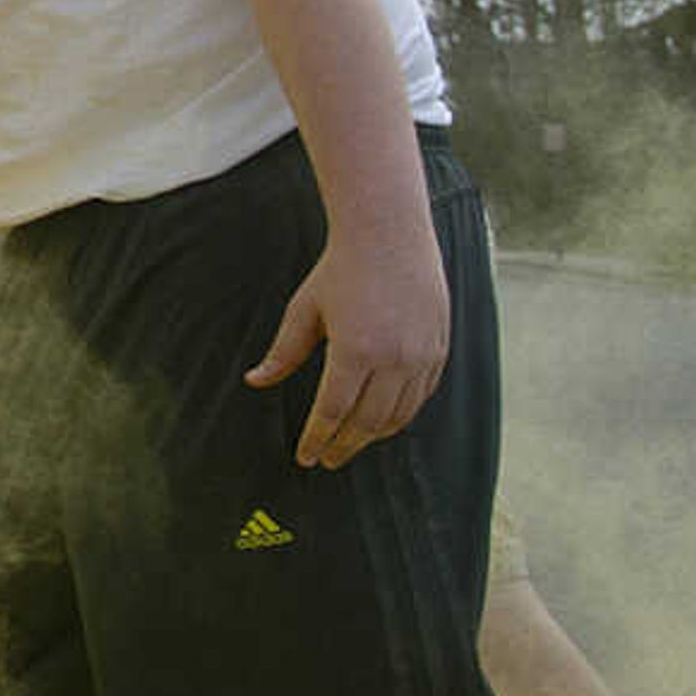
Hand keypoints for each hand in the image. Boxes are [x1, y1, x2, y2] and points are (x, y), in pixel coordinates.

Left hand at [246, 226, 449, 468]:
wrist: (389, 235)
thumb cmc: (339, 271)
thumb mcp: (303, 311)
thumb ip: (283, 353)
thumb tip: (255, 381)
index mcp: (355, 351)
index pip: (332, 412)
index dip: (316, 439)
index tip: (304, 457)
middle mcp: (394, 358)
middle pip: (366, 422)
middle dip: (343, 446)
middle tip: (325, 460)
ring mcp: (422, 355)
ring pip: (398, 415)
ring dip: (371, 437)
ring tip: (349, 445)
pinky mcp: (440, 349)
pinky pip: (421, 396)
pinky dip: (400, 416)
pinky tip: (381, 422)